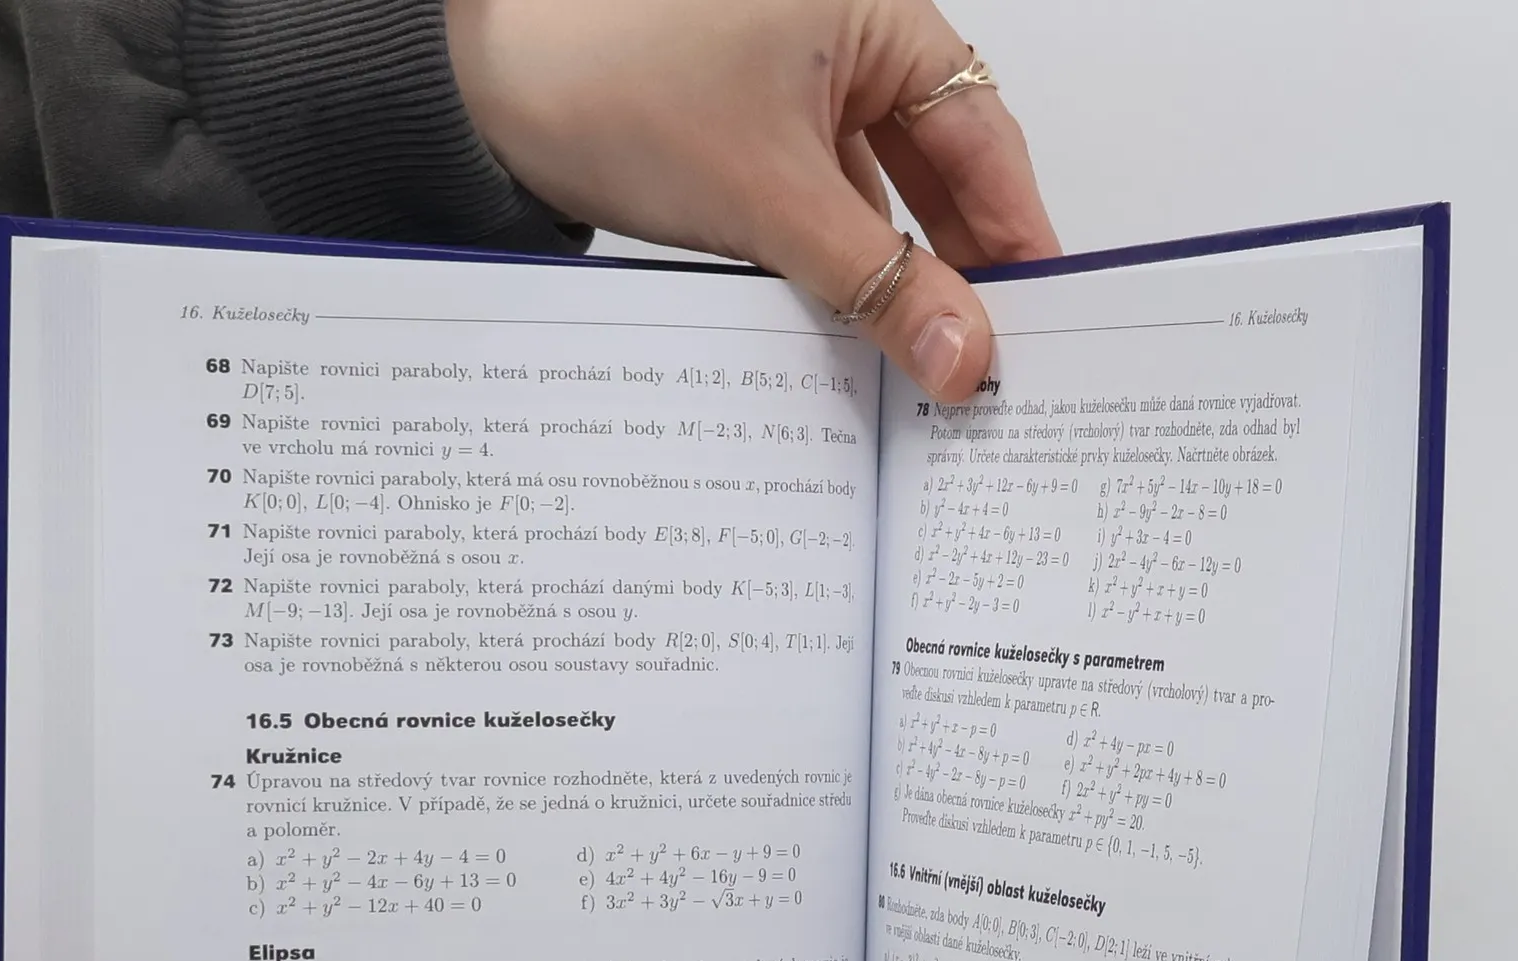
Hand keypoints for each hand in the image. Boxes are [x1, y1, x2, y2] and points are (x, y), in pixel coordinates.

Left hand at [447, 0, 1058, 401]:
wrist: (478, 80)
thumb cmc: (611, 74)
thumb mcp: (769, 196)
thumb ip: (876, 283)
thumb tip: (961, 355)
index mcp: (878, 17)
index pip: (983, 140)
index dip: (1015, 234)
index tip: (1039, 320)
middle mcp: (846, 44)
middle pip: (936, 174)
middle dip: (956, 269)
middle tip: (985, 363)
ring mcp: (794, 92)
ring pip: (874, 201)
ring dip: (891, 280)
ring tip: (920, 368)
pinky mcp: (746, 140)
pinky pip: (816, 212)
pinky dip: (833, 272)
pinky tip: (847, 337)